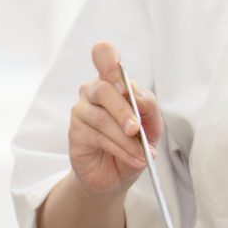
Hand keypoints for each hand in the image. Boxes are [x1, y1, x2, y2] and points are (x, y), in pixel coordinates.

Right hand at [68, 40, 163, 194]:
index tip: (120, 75)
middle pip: (104, 88)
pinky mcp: (75, 132)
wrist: (119, 173)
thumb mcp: (152, 123)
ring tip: (142, 152)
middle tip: (136, 129)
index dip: (108, 58)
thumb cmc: (136, 141)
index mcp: (114, 79)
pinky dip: (120, 149)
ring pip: (102, 118)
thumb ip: (148, 105)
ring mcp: (81, 110)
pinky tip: (133, 158)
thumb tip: (136, 94)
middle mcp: (94, 90)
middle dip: (124, 111)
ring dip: (126, 138)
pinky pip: (98, 137)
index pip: (103, 54)